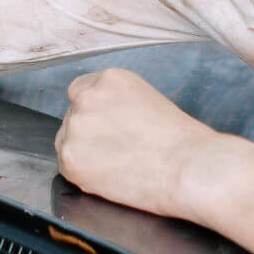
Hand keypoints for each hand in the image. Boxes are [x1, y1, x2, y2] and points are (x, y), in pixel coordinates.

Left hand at [56, 68, 224, 216]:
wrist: (186, 167)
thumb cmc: (180, 139)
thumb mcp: (147, 100)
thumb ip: (116, 103)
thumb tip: (103, 119)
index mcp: (109, 79)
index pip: (81, 91)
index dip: (94, 112)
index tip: (105, 126)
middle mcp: (87, 98)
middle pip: (73, 116)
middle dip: (89, 133)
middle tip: (116, 150)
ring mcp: (75, 128)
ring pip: (67, 141)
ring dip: (84, 153)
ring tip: (117, 163)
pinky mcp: (70, 159)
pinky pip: (67, 167)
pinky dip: (84, 174)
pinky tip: (110, 174)